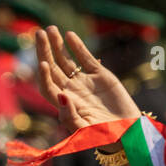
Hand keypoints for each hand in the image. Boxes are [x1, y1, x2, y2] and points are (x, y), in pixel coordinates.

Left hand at [35, 26, 138, 143]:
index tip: (43, 62)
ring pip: (65, 60)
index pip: (47, 86)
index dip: (43, 75)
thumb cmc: (104, 135)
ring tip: (50, 29)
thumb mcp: (86, 130)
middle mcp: (70, 91)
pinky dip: (77, 47)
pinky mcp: (99, 75)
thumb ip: (70, 116)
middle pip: (52, 68)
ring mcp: (83, 82)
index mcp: (64, 105)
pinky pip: (85, 58)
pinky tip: (69, 35)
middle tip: (39, 33)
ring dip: (57, 45)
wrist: (127, 131)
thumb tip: (61, 96)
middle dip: (45, 51)